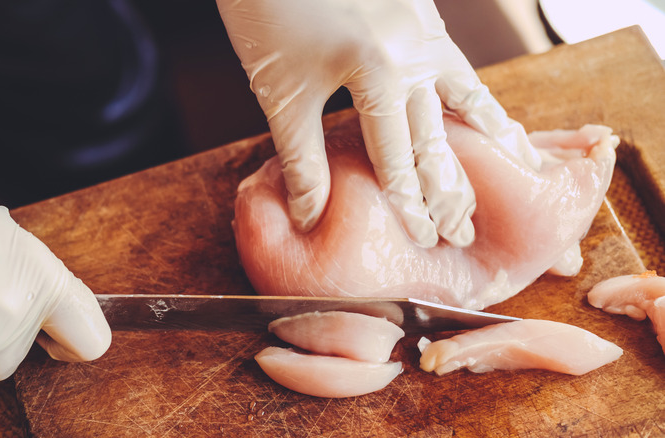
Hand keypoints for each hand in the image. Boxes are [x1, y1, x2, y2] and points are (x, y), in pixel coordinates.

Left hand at [217, 0, 540, 246]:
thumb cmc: (268, 10)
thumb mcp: (281, 92)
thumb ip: (302, 159)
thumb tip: (311, 216)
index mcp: (379, 73)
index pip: (400, 157)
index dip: (412, 204)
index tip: (427, 239)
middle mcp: (415, 50)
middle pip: (440, 134)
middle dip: (450, 188)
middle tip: (464, 230)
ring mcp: (424, 25)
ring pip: (466, 91)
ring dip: (487, 135)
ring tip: (517, 164)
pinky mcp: (421, 10)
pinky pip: (457, 60)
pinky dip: (472, 91)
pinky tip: (480, 106)